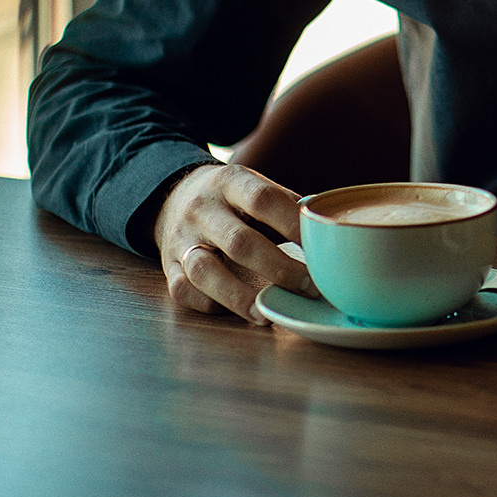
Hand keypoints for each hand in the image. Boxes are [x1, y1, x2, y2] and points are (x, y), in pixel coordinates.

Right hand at [152, 162, 316, 323]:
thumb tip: (329, 229)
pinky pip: (184, 290)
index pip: (263, 200)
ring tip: (268, 314)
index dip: (293, 224)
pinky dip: (211, 304)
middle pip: (239, 242)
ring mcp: (181, 239)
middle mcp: (202, 209)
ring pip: (205, 271)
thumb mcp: (256, 186)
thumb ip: (288, 205)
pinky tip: (237, 311)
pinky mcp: (167, 265)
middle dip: (279, 268)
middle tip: (310, 287)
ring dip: (240, 296)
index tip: (321, 247)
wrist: (175, 197)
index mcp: (230, 182)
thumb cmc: (233, 199)